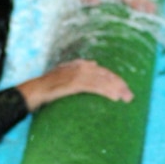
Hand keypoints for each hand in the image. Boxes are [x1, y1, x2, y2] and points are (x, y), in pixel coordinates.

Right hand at [18, 59, 132, 111]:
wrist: (34, 91)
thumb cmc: (47, 87)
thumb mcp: (64, 75)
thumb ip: (78, 71)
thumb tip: (95, 65)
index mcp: (79, 65)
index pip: (102, 71)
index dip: (114, 79)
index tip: (124, 88)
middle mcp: (80, 67)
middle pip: (105, 74)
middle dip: (119, 85)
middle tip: (130, 96)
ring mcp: (77, 75)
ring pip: (102, 81)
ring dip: (116, 89)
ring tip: (126, 98)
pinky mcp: (74, 84)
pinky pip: (94, 87)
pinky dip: (105, 92)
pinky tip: (114, 98)